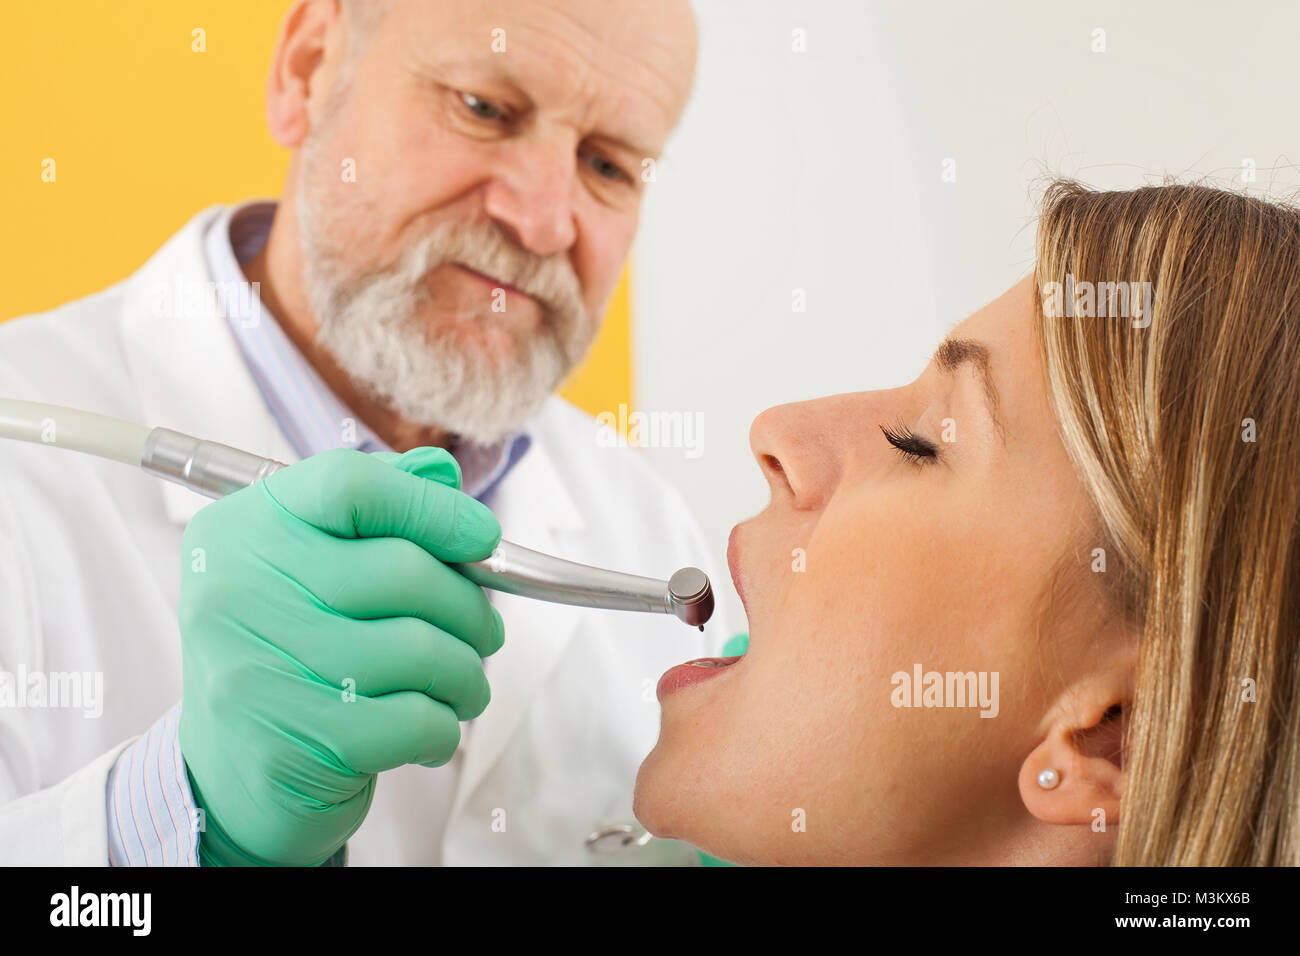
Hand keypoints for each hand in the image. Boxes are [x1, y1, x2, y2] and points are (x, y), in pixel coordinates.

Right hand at [178, 446, 502, 865]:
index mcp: (245, 530)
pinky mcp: (290, 742)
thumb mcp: (313, 571)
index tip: (481, 538)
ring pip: (420, 649)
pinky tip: (431, 729)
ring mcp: (257, 668)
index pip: (351, 485)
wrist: (228, 780)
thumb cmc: (291, 659)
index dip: (432, 507)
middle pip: (403, 570)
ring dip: (465, 672)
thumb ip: (376, 512)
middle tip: (485, 632)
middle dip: (469, 607)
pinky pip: (415, 718)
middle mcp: (238, 589)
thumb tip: (443, 473)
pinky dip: (443, 725)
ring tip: (463, 685)